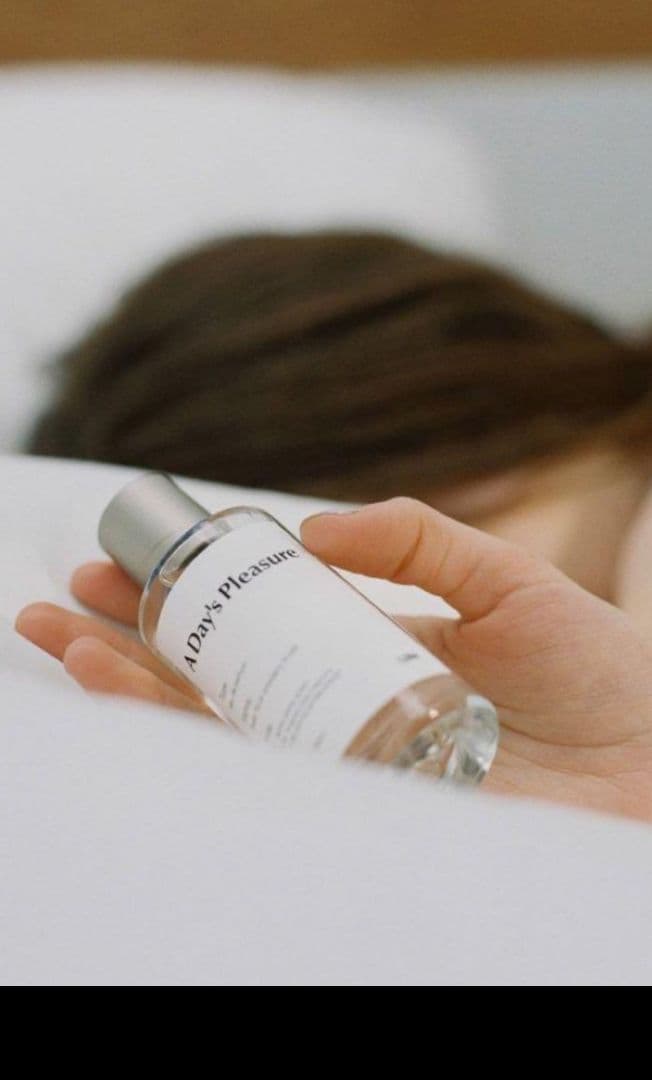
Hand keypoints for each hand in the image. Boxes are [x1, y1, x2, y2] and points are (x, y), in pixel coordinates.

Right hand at [16, 498, 651, 821]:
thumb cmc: (602, 665)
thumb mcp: (503, 577)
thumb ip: (412, 541)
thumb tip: (307, 528)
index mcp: (375, 648)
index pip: (259, 622)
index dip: (189, 595)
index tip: (122, 564)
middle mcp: (349, 707)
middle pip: (221, 675)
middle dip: (132, 644)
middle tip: (55, 610)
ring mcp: (350, 761)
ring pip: (223, 728)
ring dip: (134, 691)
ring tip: (63, 649)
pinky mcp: (367, 811)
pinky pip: (266, 780)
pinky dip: (193, 745)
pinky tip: (132, 710)